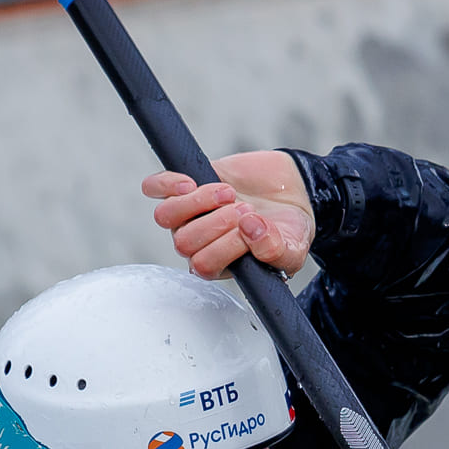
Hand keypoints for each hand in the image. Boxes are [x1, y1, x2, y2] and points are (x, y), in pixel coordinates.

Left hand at [145, 151, 314, 279]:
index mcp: (220, 265)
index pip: (204, 265)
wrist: (292, 191)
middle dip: (217, 223)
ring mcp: (190, 214)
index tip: (252, 225)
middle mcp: (199, 243)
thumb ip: (278, 251)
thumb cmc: (289, 228)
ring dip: (197, 203)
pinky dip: (166, 184)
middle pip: (183, 242)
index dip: (226, 246)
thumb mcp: (294, 247)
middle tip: (246, 209)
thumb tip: (251, 230)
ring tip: (228, 193)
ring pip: (165, 216)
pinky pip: (154, 188)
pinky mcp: (186, 185)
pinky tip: (191, 182)